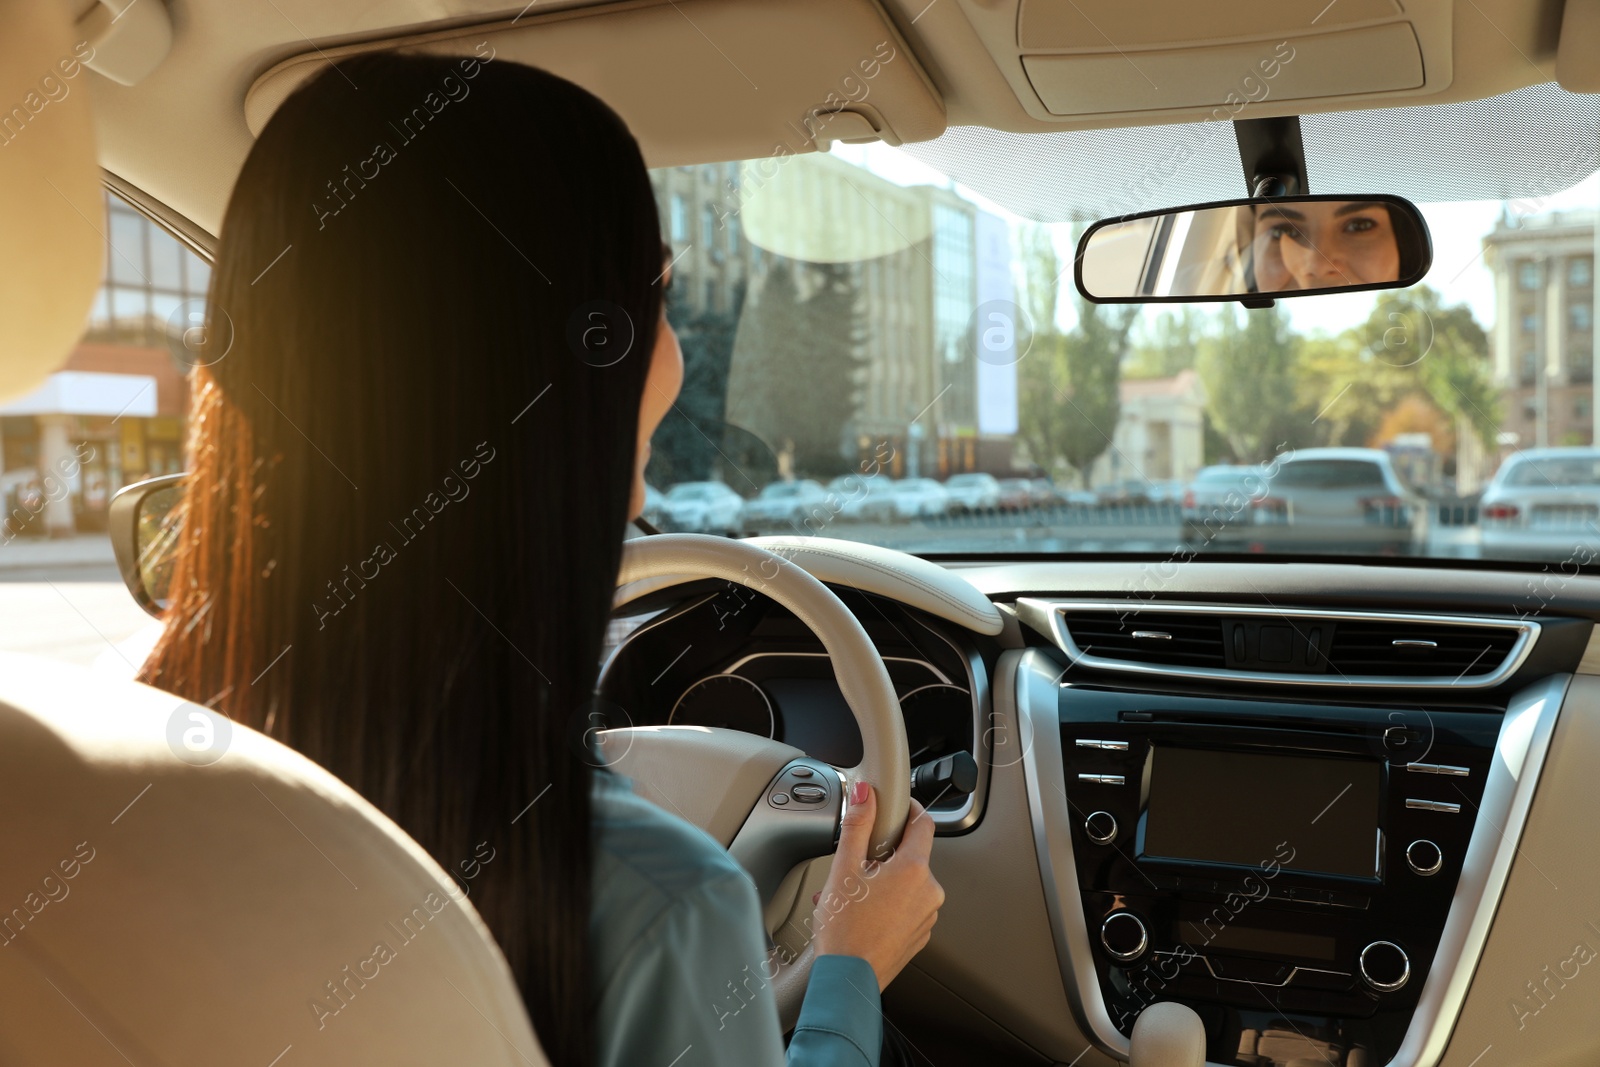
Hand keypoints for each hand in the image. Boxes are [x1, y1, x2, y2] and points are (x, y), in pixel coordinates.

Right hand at [810, 782, 943, 990]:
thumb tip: (866, 794)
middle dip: (883, 856)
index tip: (897, 807)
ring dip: (882, 882)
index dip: (910, 810)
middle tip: (855, 866)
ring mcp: (927, 917)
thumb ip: (857, 826)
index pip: (924, 824)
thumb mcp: (843, 869)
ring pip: (907, 884)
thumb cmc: (845, 930)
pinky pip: (906, 908)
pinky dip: (887, 905)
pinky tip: (860, 914)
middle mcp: (929, 893)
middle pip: (911, 856)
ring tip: (851, 896)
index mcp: (914, 870)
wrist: (848, 980)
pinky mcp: (919, 936)